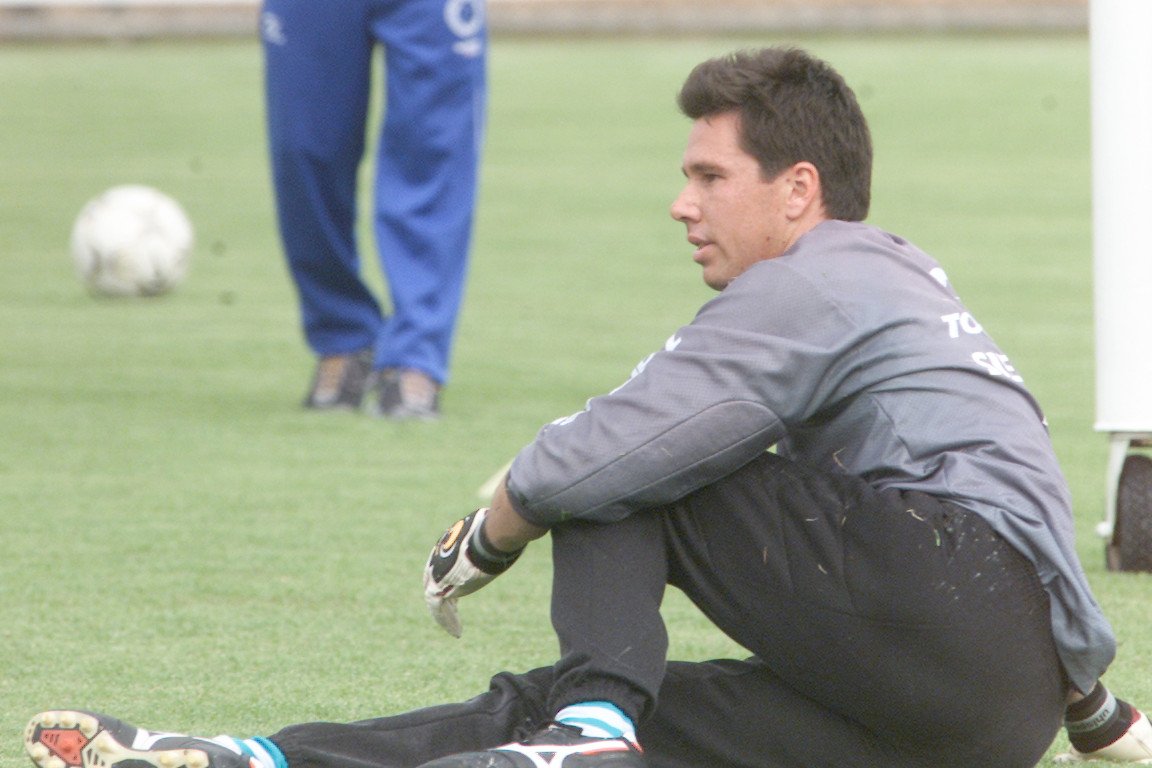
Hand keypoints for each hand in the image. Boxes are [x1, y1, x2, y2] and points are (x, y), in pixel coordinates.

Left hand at [423, 508, 521, 636]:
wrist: (491, 537)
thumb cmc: (498, 530)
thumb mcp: (494, 530)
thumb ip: (494, 534)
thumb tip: (513, 528)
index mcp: (450, 541)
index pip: (444, 561)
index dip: (450, 575)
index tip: (459, 584)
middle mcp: (438, 556)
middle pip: (435, 580)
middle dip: (444, 595)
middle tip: (453, 609)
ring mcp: (436, 571)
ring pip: (435, 597)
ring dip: (445, 613)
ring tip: (455, 628)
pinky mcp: (439, 586)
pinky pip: (438, 608)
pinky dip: (447, 620)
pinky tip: (457, 631)